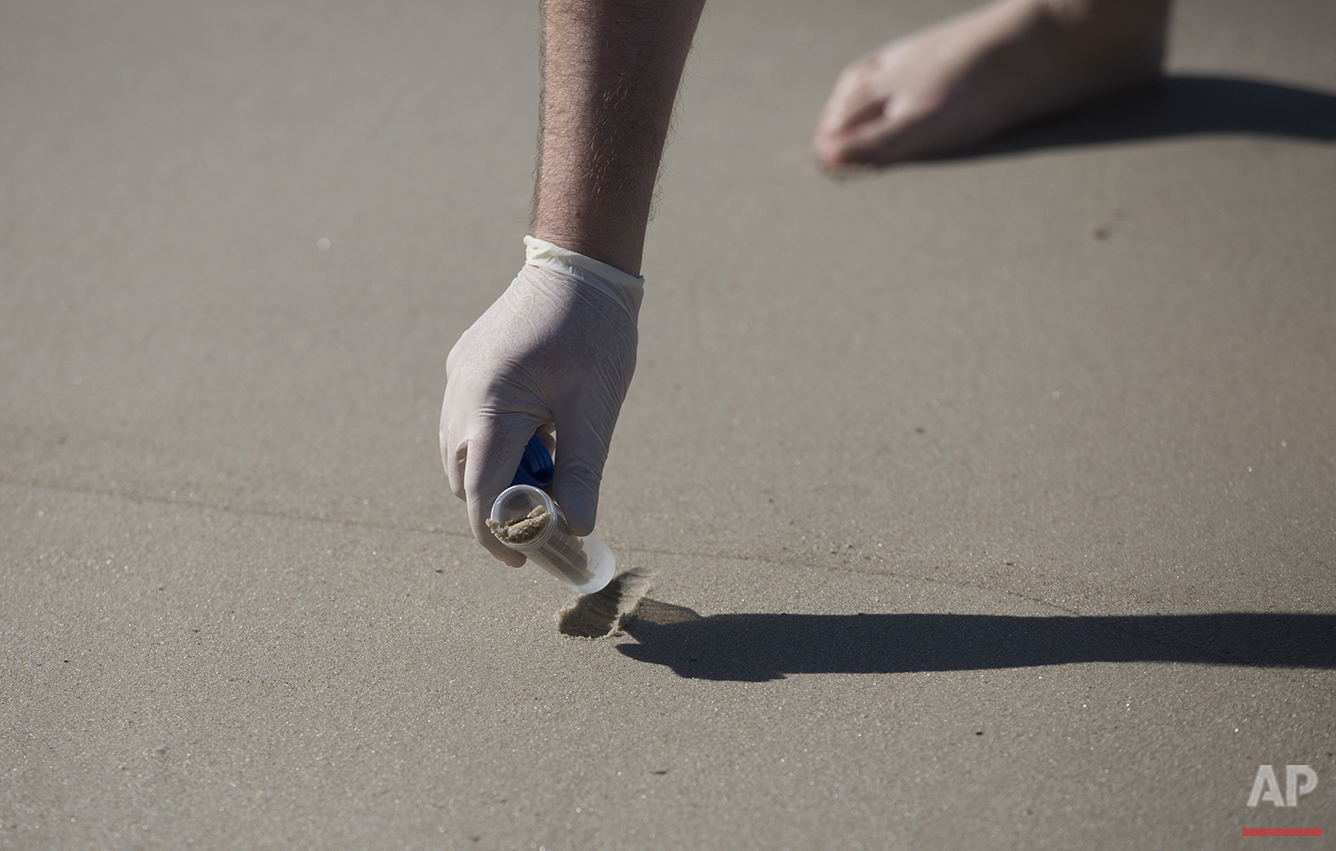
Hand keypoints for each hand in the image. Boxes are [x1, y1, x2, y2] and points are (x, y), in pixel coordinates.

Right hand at [440, 262, 640, 565]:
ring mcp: (459, 378)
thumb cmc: (594, 333)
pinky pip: (469, 422)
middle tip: (547, 519)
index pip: (480, 494)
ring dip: (499, 474)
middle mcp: (460, 395)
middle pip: (465, 478)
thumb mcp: (595, 410)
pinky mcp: (467, 365)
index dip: (500, 535)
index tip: (524, 562)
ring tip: (551, 471)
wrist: (580, 262)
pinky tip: (540, 435)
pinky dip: (497, 444)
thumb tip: (576, 529)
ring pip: (463, 453)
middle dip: (501, 505)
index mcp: (489, 407)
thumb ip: (581, 473)